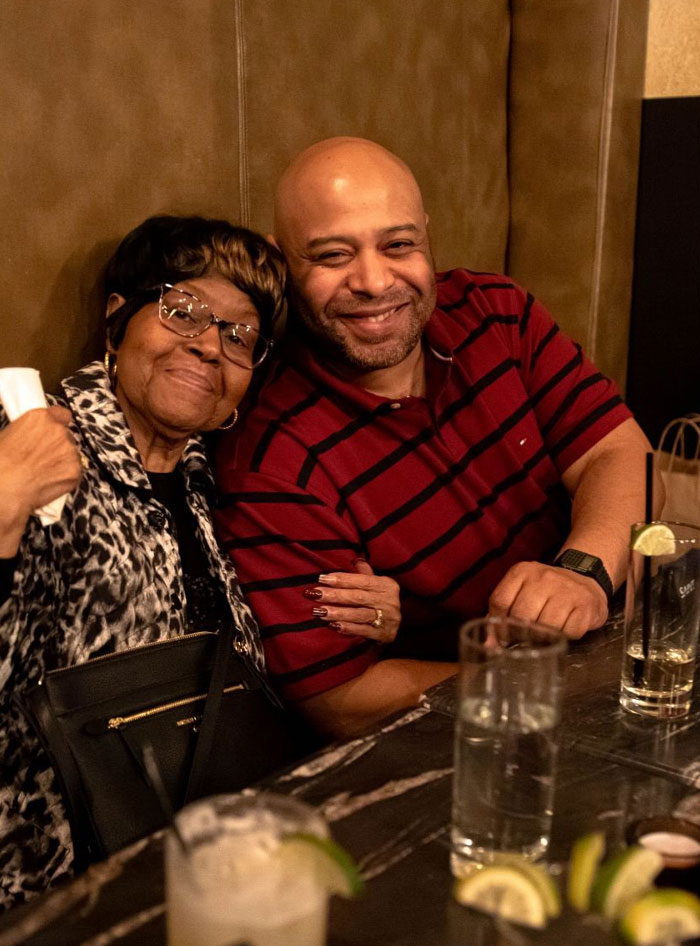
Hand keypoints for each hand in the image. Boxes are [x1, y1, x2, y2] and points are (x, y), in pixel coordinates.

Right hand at [0, 407, 81, 552]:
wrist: (4, 487)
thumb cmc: (1, 465)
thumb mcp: (9, 436)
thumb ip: (30, 432)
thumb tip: (35, 437)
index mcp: (40, 418)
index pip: (61, 414)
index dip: (59, 424)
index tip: (56, 430)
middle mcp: (57, 430)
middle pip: (67, 436)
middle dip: (58, 447)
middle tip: (43, 459)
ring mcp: (69, 449)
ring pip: (72, 454)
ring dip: (62, 462)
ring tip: (42, 473)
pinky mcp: (75, 468)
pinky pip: (75, 471)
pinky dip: (65, 477)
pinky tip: (49, 481)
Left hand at [303, 559, 400, 643]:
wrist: (399, 627)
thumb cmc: (381, 602)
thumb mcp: (377, 585)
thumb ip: (364, 574)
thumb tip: (354, 560)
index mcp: (386, 585)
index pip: (362, 580)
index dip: (342, 579)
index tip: (322, 579)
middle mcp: (389, 601)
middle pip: (358, 597)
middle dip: (334, 595)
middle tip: (315, 594)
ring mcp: (388, 619)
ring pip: (359, 614)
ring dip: (338, 612)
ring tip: (319, 611)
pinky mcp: (384, 635)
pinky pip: (363, 631)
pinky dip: (348, 628)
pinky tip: (333, 626)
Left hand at [488, 560, 607, 638]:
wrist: (584, 580)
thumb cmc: (546, 592)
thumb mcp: (521, 592)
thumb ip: (502, 614)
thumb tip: (489, 646)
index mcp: (522, 572)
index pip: (500, 601)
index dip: (499, 625)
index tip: (504, 636)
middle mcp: (543, 577)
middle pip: (521, 615)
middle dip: (520, 633)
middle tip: (526, 638)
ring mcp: (566, 589)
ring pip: (546, 625)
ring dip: (543, 637)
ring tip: (545, 635)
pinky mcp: (586, 604)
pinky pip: (569, 632)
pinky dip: (565, 637)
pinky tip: (563, 630)